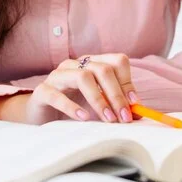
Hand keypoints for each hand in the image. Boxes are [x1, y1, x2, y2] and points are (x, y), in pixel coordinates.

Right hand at [17, 54, 137, 124]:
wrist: (41, 114)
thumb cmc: (73, 106)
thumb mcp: (98, 104)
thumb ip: (117, 105)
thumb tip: (140, 112)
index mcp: (91, 64)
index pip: (116, 61)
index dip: (127, 82)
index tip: (134, 104)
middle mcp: (75, 66)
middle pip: (102, 69)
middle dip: (117, 94)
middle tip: (124, 117)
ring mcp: (57, 76)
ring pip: (82, 77)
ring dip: (99, 100)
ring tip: (108, 120)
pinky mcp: (42, 91)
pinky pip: (57, 95)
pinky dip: (72, 107)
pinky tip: (83, 117)